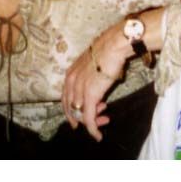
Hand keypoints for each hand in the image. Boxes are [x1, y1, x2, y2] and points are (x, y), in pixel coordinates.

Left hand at [62, 23, 128, 140]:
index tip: (79, 118)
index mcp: (70, 74)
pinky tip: (98, 135)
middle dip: (82, 117)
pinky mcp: (89, 97)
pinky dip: (93, 129)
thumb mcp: (93, 65)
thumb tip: (98, 85)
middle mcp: (71, 82)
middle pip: (71, 108)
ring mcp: (79, 90)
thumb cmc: (108, 51)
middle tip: (96, 120)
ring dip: (92, 122)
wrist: (114, 45)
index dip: (72, 109)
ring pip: (80, 115)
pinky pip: (89, 119)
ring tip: (104, 121)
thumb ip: (90, 77)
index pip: (66, 97)